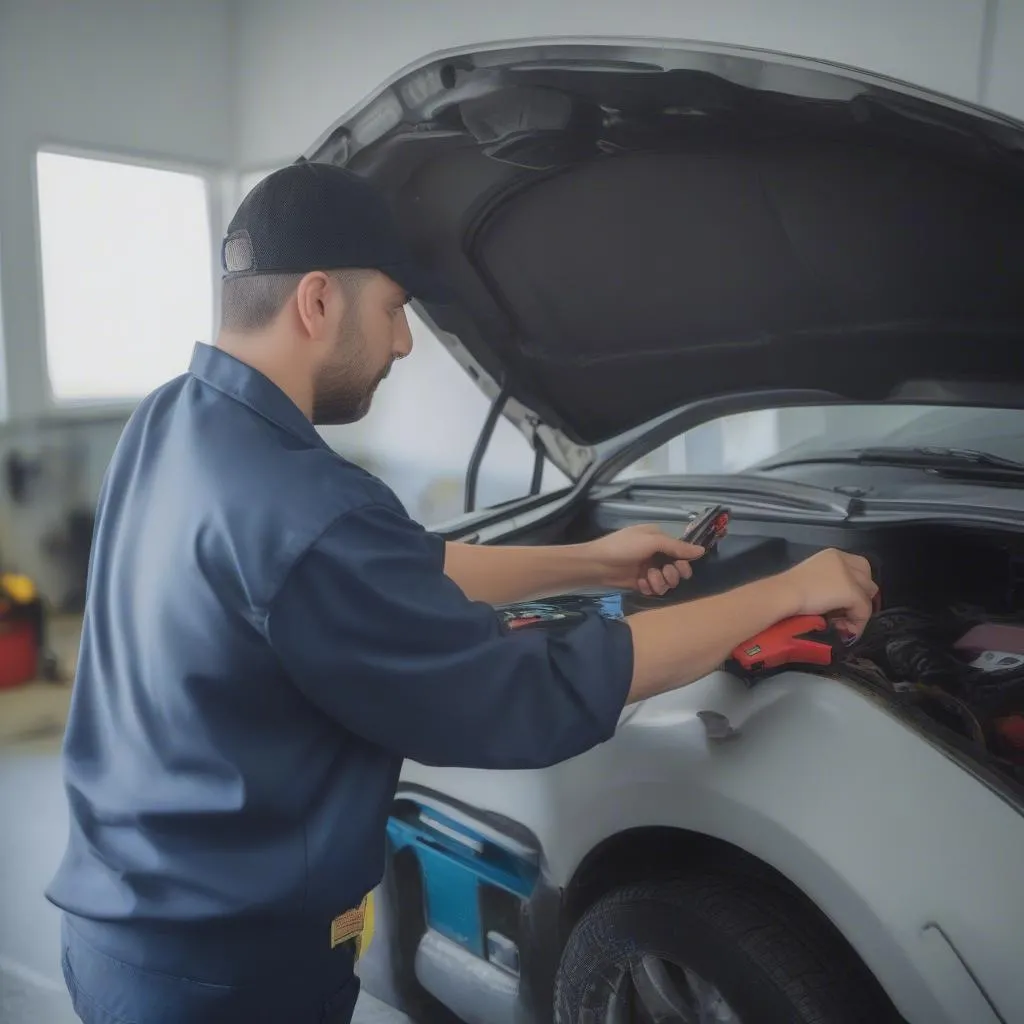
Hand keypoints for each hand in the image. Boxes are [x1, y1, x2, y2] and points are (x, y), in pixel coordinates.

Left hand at [587, 524, 705, 596]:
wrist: (597, 565)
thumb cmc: (623, 547)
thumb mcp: (651, 542)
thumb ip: (676, 547)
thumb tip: (701, 551)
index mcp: (659, 539)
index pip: (681, 552)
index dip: (683, 562)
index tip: (681, 568)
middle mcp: (656, 553)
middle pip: (677, 569)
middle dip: (672, 574)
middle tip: (663, 574)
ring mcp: (649, 569)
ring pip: (667, 581)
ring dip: (660, 582)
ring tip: (647, 580)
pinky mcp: (641, 583)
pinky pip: (655, 589)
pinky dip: (649, 588)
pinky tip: (640, 585)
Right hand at [779, 549, 878, 638]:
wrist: (783, 594)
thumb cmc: (787, 589)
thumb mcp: (812, 580)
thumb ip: (828, 584)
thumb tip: (838, 606)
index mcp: (833, 555)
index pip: (859, 567)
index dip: (857, 585)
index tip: (846, 601)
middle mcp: (844, 561)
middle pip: (867, 582)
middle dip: (860, 601)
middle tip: (845, 615)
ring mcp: (849, 576)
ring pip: (866, 597)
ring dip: (858, 614)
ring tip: (843, 625)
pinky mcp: (851, 591)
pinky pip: (863, 610)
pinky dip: (857, 623)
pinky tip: (845, 630)